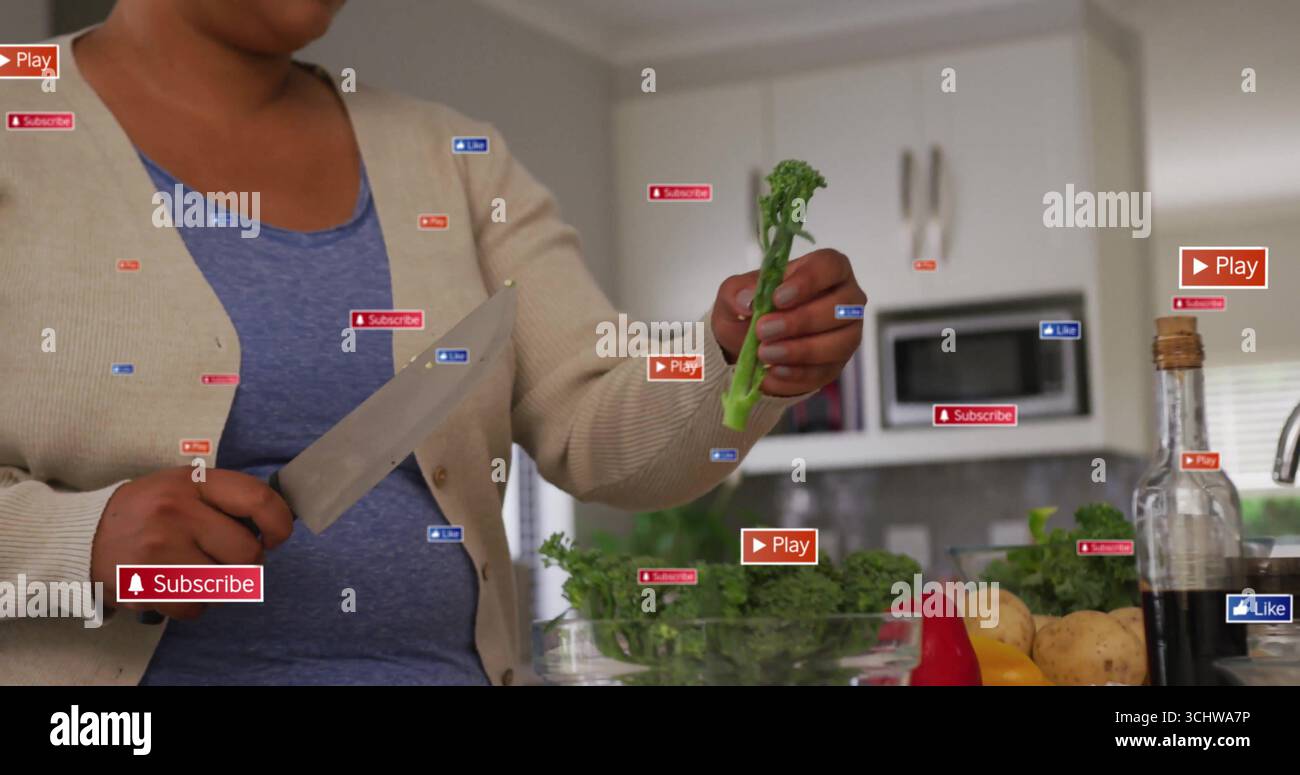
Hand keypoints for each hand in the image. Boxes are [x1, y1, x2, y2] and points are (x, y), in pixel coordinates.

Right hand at [90, 467, 292, 619]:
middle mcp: (177, 510)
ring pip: (223, 584)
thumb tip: (275, 525)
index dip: (279, 523)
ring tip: (193, 569)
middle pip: (247, 553)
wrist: (84, 534)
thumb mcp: (184, 487)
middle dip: (245, 562)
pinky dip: (192, 603)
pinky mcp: (145, 581)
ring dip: (217, 584)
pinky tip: (173, 584)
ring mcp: (159, 547)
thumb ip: (227, 499)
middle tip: (224, 558)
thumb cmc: (148, 511)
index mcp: (194, 482)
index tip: (276, 537)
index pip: (257, 499)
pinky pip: (195, 606)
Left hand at [711, 248, 865, 396]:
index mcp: (826, 269)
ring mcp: (846, 334)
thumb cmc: (750, 309)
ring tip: (765, 354)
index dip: (808, 281)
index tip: (778, 298)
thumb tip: (746, 300)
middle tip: (764, 330)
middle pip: (839, 308)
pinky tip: (772, 373)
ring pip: (839, 343)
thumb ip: (736, 292)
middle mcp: (846, 300)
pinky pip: (825, 372)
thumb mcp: (733, 295)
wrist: (747, 346)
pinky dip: (797, 374)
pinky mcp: (836, 365)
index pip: (831, 266)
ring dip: (801, 351)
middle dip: (801, 321)